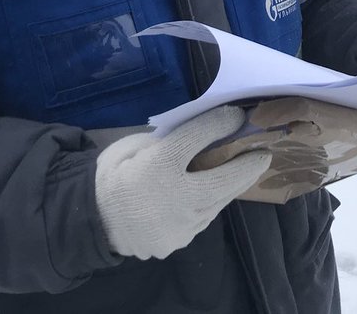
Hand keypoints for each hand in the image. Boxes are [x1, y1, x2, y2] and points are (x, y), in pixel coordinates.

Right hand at [93, 106, 270, 259]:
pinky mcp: (180, 241)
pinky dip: (209, 205)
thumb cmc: (114, 175)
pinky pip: (202, 219)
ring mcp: (181, 224)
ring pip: (217, 202)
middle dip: (247, 165)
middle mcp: (176, 197)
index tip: (238, 115)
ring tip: (243, 172)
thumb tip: (197, 133)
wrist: (93, 220)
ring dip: (231, 186)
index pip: (198, 137)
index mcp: (159, 165)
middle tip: (264, 154)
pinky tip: (212, 195)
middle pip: (223, 178)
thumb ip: (165, 141)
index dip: (221, 123)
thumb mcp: (133, 146)